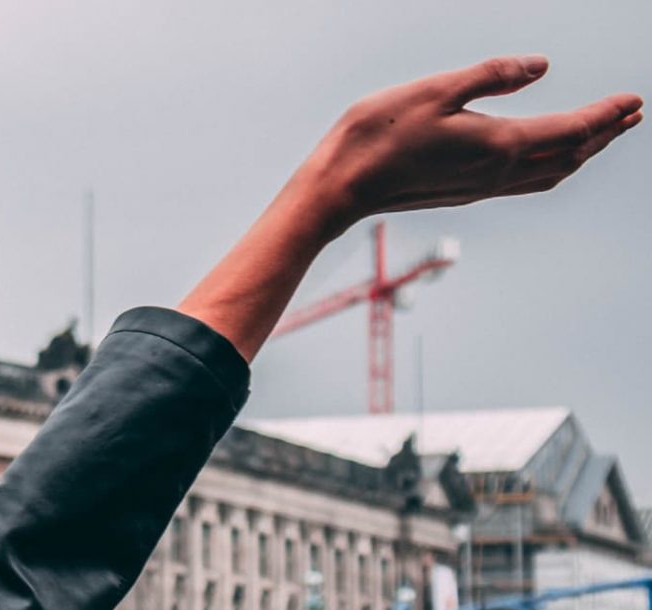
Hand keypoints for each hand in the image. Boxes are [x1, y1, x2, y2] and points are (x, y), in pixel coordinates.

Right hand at [181, 56, 637, 361]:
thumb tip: (541, 66)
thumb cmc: (377, 134)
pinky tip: (550, 159)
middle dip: (605, 134)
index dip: (607, 114)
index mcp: (499, 144)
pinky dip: (554, 166)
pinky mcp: (465, 192)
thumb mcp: (435, 89)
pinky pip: (527, 182)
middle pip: (570, 154)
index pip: (572, 128)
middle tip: (632, 115)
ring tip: (602, 136)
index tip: (635, 99)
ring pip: (551, 172)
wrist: (339, 188)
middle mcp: (499, 172)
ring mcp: (482, 187)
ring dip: (583, 153)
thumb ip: (491, 76)